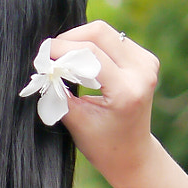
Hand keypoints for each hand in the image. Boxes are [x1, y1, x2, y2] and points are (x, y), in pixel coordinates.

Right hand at [49, 21, 160, 187]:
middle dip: (69, 40)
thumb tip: (42, 67)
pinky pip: (113, 39)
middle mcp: (142, 72)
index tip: (40, 56)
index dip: (60, 50)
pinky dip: (92, 45)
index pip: (89, 54)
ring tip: (62, 58)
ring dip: (80, 41)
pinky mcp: (146, 59)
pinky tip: (81, 61)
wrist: (133, 155)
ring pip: (106, 32)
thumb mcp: (76, 122)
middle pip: (99, 33)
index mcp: (127, 90)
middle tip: (49, 54)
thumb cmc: (103, 146)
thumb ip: (59, 93)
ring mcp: (147, 63)